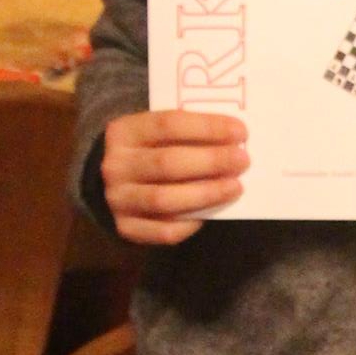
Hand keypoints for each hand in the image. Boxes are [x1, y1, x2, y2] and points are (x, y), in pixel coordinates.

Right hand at [101, 107, 246, 244]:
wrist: (112, 186)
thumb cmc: (149, 153)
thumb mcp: (157, 135)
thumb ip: (187, 134)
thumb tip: (233, 141)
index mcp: (124, 132)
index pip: (168, 124)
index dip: (207, 127)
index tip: (240, 132)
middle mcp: (116, 165)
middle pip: (168, 163)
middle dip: (211, 161)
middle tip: (243, 160)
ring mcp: (118, 199)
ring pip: (165, 199)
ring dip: (207, 193)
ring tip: (235, 187)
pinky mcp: (126, 228)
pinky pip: (164, 230)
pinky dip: (190, 224)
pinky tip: (210, 213)